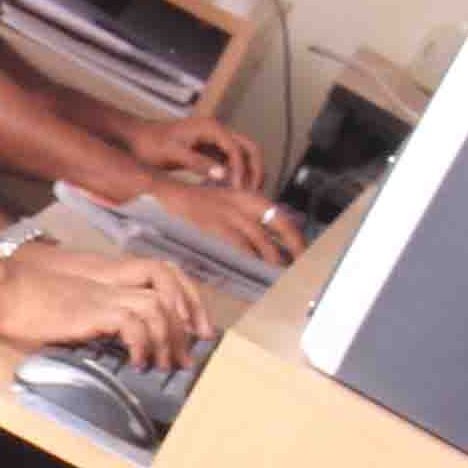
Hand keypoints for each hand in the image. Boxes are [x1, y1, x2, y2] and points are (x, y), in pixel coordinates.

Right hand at [0, 240, 202, 367]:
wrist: (5, 290)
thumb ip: (85, 327)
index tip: (184, 342)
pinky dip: (142, 344)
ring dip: (166, 340)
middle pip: (167, 300)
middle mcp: (112, 291)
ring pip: (157, 309)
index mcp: (108, 290)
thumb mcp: (64, 316)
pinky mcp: (93, 311)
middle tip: (183, 362)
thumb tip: (97, 352)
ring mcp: (103, 299)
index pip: (159, 291)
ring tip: (163, 366)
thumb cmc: (25, 306)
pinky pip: (132, 323)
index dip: (180, 312)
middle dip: (182, 333)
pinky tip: (137, 363)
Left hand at [117, 112, 263, 197]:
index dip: (241, 170)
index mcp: (211, 128)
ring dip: (248, 174)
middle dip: (255, 170)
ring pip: (243, 156)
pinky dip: (236, 176)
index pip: (237, 149)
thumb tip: (223, 174)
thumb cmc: (150, 144)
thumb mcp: (173, 153)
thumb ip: (198, 163)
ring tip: (246, 197)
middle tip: (254, 194)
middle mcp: (217, 131)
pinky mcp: (210, 151)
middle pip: (250, 148)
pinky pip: (231, 163)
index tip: (238, 191)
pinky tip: (231, 193)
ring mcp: (215, 141)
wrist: (135, 138)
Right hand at [135, 169, 300, 267]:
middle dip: (295, 244)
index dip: (295, 234)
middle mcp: (242, 201)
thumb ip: (241, 224)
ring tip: (281, 273)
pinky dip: (249, 259)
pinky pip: (240, 245)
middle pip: (279, 222)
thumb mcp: (221, 207)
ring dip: (274, 258)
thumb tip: (260, 249)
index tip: (304, 250)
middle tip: (304, 262)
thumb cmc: (190, 206)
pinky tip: (255, 270)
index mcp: (246, 197)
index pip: (280, 215)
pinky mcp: (215, 224)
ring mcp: (229, 212)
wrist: (163, 194)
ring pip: (262, 238)